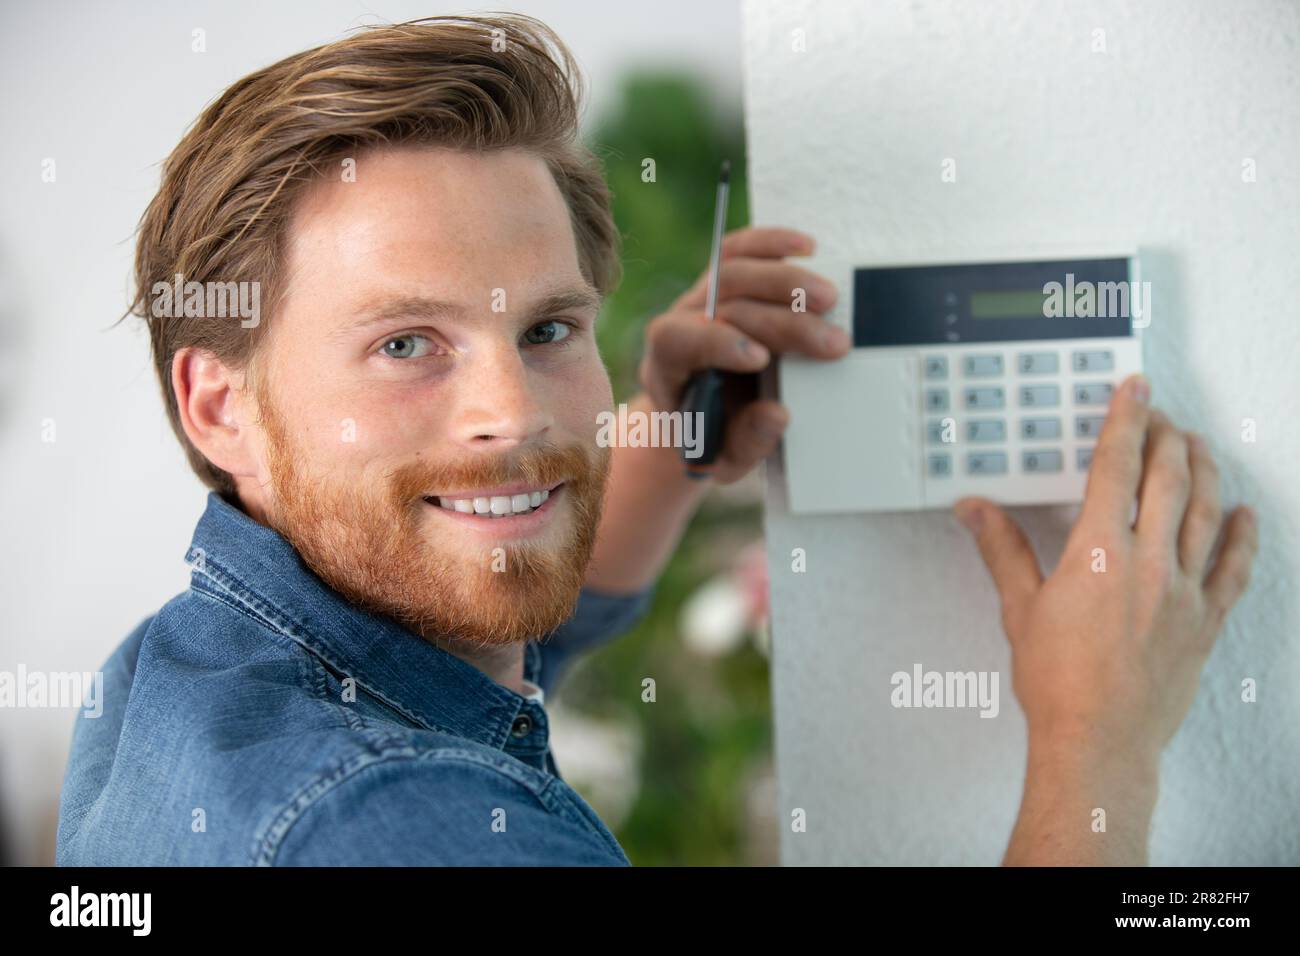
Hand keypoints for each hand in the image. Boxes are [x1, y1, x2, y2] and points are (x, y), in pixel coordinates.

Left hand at [637, 226, 849, 482]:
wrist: (699, 412)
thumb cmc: (712, 436)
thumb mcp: (724, 458)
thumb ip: (746, 442)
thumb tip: (777, 414)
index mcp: (667, 366)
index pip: (679, 339)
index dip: (717, 343)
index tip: (760, 359)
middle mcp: (680, 322)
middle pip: (723, 304)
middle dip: (781, 320)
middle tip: (833, 342)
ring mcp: (701, 296)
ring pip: (733, 269)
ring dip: (786, 280)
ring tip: (832, 299)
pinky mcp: (723, 281)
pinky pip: (740, 250)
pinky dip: (772, 244)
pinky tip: (808, 248)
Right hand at [954, 374, 1258, 765]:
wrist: (1098, 743)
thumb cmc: (1057, 684)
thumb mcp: (1019, 609)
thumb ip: (1001, 549)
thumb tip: (974, 510)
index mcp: (1099, 553)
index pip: (1116, 467)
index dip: (1125, 420)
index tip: (1134, 390)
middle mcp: (1149, 564)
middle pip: (1169, 478)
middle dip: (1166, 436)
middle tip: (1160, 414)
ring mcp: (1185, 593)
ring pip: (1207, 512)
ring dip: (1206, 470)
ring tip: (1199, 445)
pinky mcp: (1207, 623)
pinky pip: (1235, 569)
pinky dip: (1242, 536)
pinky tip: (1243, 515)